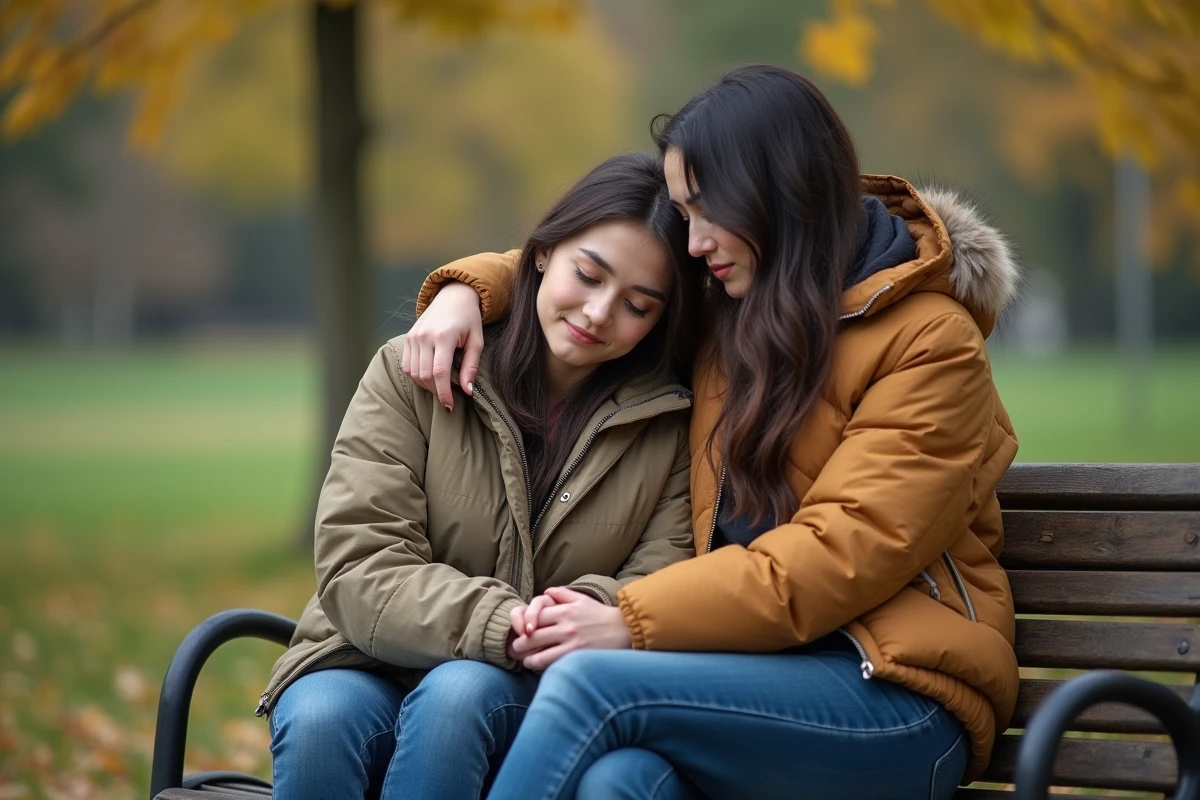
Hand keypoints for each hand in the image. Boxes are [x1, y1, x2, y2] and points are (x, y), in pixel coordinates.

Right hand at [401, 281, 483, 411]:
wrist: (453, 296)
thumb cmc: (469, 319)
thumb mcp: (476, 341)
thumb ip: (471, 367)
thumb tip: (468, 392)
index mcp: (444, 336)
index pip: (439, 373)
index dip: (443, 393)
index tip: (449, 406)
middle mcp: (424, 336)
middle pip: (425, 376)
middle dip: (436, 391)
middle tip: (449, 396)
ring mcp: (413, 336)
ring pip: (413, 373)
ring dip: (426, 385)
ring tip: (440, 386)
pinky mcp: (407, 338)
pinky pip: (406, 365)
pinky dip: (416, 376)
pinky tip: (429, 376)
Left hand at [509, 586, 632, 671]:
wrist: (624, 630)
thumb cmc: (601, 615)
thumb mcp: (582, 599)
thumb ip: (562, 593)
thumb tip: (545, 592)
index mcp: (565, 611)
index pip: (533, 617)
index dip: (522, 625)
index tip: (520, 632)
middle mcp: (566, 627)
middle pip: (531, 637)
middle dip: (519, 645)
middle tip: (515, 649)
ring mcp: (571, 644)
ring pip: (537, 655)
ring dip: (527, 659)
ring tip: (526, 661)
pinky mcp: (577, 657)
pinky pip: (551, 665)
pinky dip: (541, 667)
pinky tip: (540, 667)